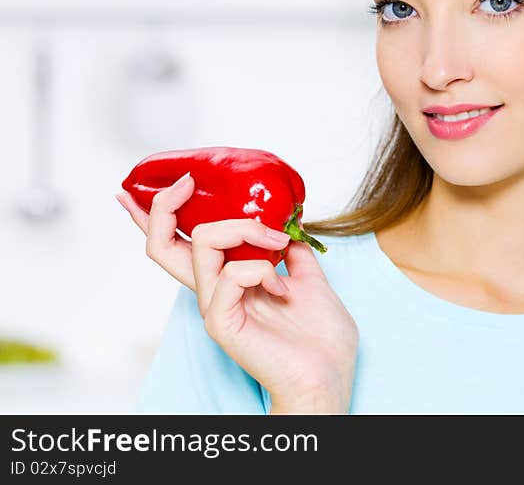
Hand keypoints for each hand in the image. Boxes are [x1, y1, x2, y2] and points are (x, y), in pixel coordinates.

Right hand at [115, 176, 358, 412]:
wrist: (331, 375)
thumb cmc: (321, 337)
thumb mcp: (310, 279)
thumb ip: (292, 253)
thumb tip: (288, 225)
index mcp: (229, 281)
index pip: (180, 245)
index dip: (160, 215)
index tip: (169, 181)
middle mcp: (213, 291)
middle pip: (163, 246)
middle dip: (165, 206)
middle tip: (188, 182)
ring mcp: (215, 308)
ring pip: (202, 245)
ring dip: (246, 230)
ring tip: (279, 245)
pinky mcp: (223, 324)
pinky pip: (228, 276)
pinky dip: (259, 268)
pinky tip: (281, 287)